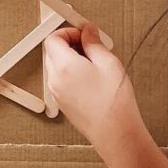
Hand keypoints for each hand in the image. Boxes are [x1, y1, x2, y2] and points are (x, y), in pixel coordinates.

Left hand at [43, 26, 140, 150]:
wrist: (115, 135)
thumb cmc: (114, 103)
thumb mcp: (109, 63)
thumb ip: (94, 43)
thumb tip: (88, 32)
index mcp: (64, 66)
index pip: (53, 39)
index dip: (67, 32)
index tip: (83, 34)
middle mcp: (55, 80)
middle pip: (52, 52)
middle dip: (69, 44)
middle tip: (90, 47)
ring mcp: (56, 94)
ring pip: (56, 66)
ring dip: (70, 59)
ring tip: (94, 64)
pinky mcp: (62, 104)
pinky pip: (60, 81)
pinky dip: (71, 74)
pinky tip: (91, 79)